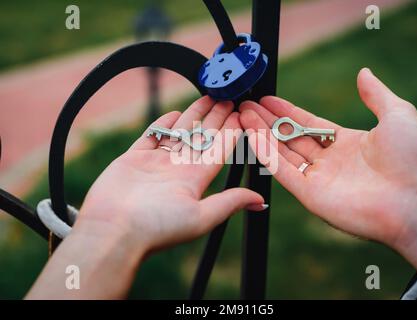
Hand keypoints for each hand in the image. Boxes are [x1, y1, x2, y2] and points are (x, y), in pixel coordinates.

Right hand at [76, 96, 264, 254]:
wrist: (112, 231)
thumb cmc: (157, 228)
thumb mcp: (202, 217)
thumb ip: (230, 203)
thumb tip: (261, 201)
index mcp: (195, 180)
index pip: (219, 149)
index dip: (231, 131)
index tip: (241, 113)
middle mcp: (178, 170)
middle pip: (202, 137)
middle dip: (216, 117)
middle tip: (228, 97)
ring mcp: (155, 164)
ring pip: (179, 133)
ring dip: (193, 115)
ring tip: (206, 96)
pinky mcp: (133, 159)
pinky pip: (151, 137)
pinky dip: (162, 125)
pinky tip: (173, 114)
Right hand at [239, 68, 416, 271]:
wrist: (415, 199)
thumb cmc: (411, 158)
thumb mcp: (397, 114)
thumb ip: (376, 94)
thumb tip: (363, 72)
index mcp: (346, 144)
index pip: (307, 124)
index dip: (286, 111)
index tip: (266, 99)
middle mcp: (329, 161)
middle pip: (289, 138)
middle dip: (267, 121)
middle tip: (246, 106)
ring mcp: (318, 179)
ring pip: (282, 153)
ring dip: (261, 134)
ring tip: (242, 116)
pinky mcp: (310, 195)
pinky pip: (282, 171)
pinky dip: (266, 154)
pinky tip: (251, 135)